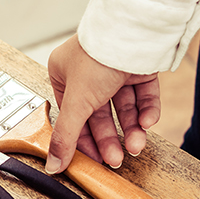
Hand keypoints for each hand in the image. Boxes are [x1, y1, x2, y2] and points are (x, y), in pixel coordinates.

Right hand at [45, 35, 160, 173]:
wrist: (132, 33)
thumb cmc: (97, 55)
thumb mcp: (76, 101)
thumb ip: (65, 136)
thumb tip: (53, 165)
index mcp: (65, 76)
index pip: (73, 116)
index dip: (83, 141)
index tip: (92, 160)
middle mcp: (89, 74)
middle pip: (99, 115)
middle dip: (110, 139)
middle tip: (116, 159)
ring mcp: (115, 71)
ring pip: (124, 109)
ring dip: (131, 130)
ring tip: (136, 145)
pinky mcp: (139, 69)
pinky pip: (143, 97)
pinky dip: (146, 111)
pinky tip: (146, 122)